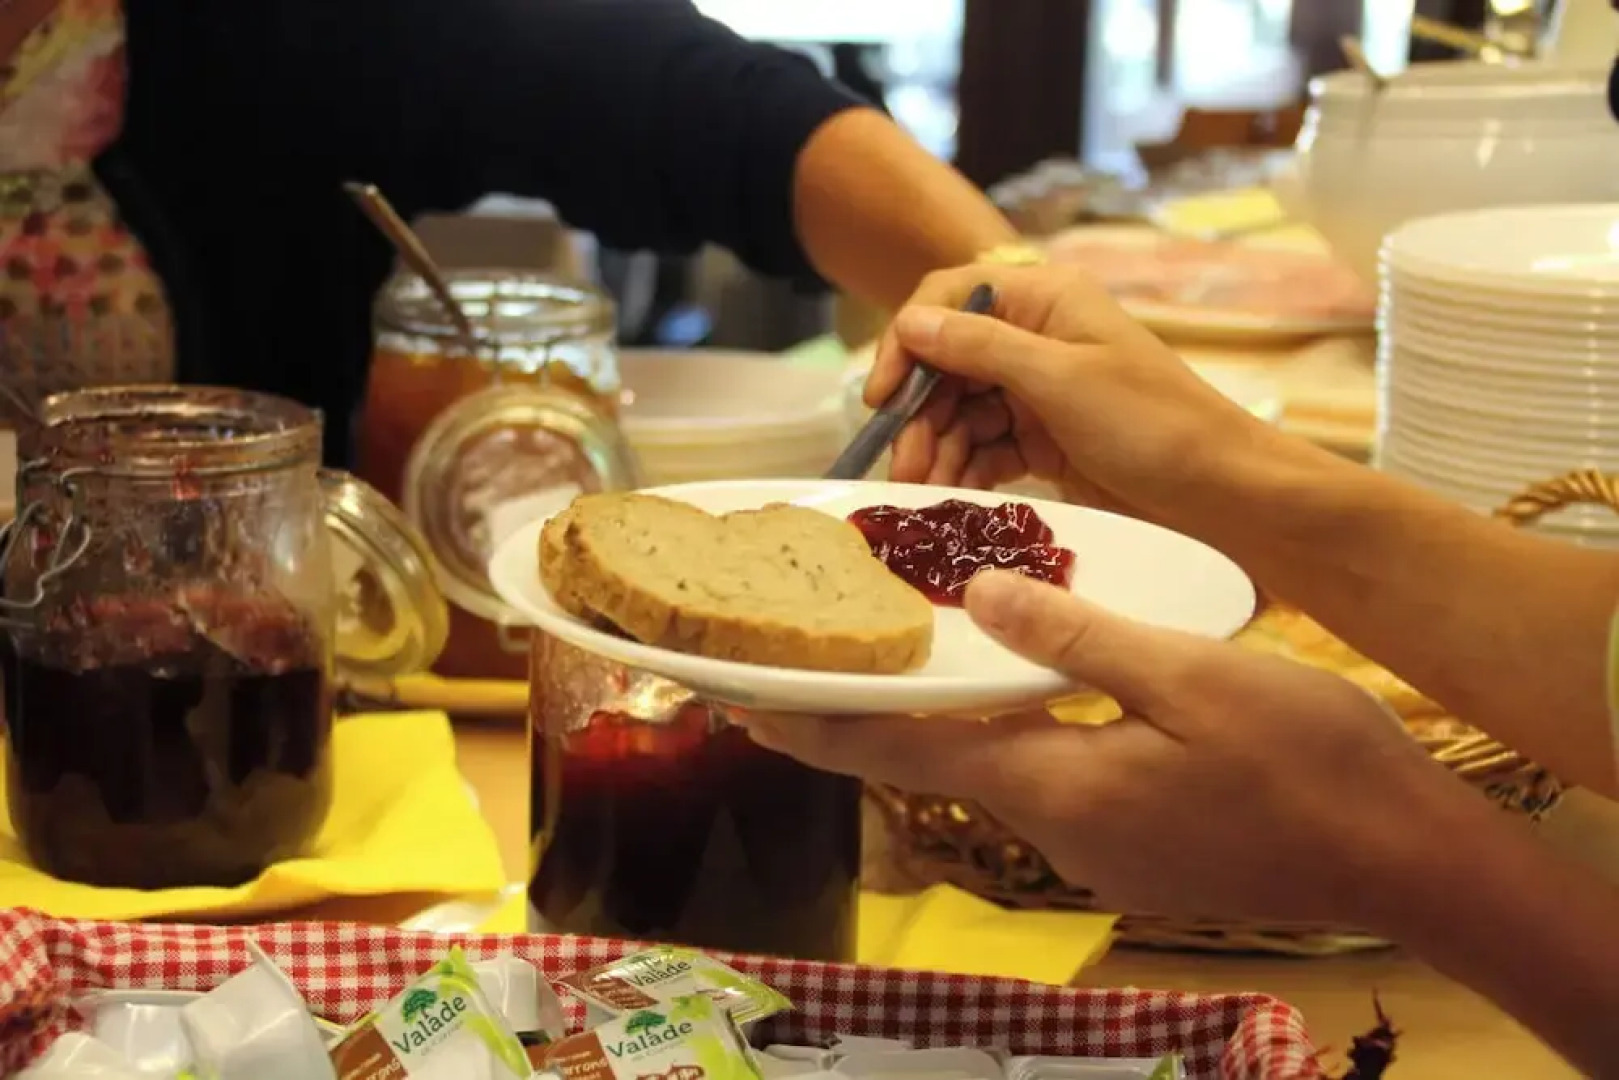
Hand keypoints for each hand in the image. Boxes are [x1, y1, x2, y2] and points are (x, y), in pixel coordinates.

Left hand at [734, 570, 1489, 924]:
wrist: (1407, 859)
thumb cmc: (1310, 764)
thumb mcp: (1192, 674)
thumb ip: (1077, 637)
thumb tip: (983, 595)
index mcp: (1055, 786)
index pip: (902, 754)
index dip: (818, 726)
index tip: (744, 705)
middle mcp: (1059, 829)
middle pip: (936, 764)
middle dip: (868, 721)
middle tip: (806, 673)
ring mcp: (1100, 850)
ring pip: (994, 772)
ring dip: (943, 725)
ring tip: (905, 668)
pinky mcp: (1137, 850)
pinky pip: (1049, 782)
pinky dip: (1012, 738)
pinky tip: (1024, 699)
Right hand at [867, 264, 1267, 518]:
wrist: (1220, 495)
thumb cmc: (1153, 424)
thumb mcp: (1061, 379)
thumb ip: (981, 348)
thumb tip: (909, 323)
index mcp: (1043, 302)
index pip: (949, 299)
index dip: (907, 341)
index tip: (882, 396)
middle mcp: (1035, 339)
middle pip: (947, 364)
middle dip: (918, 412)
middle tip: (901, 466)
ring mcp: (1038, 392)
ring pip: (961, 412)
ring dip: (936, 448)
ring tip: (923, 491)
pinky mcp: (1043, 441)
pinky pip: (984, 448)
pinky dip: (964, 470)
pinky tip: (950, 496)